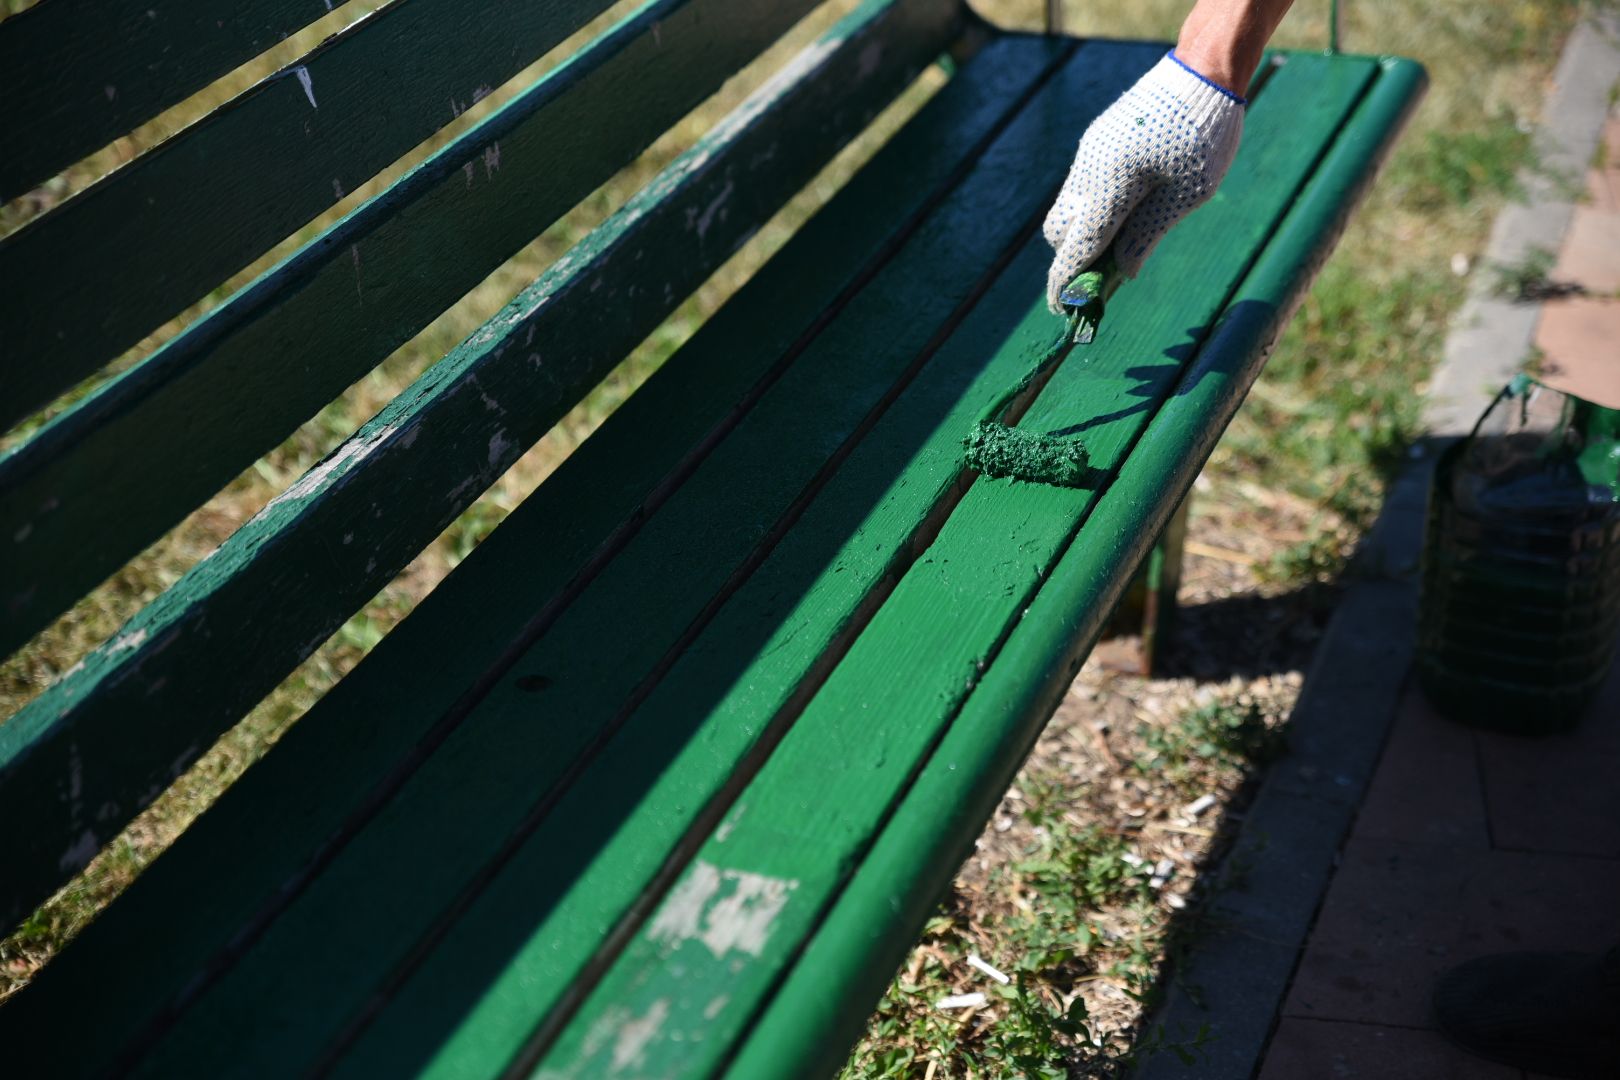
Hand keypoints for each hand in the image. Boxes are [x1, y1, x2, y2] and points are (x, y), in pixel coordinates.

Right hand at [1042, 52, 1245, 313]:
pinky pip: (1082, 185)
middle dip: (1074, 256)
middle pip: (1060, 232)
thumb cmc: (1203, 137)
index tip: (1065, 309)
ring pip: (1068, 208)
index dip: (1067, 284)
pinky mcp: (1095, 143)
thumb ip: (1148, 234)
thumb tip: (1123, 271)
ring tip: (1126, 234)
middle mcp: (1088, 173)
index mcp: (1109, 189)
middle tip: (1106, 271)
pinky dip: (1094, 206)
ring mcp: (1088, 156)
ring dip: (1084, 230)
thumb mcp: (1186, 195)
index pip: (1076, 249)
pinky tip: (1132, 200)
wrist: (1200, 72)